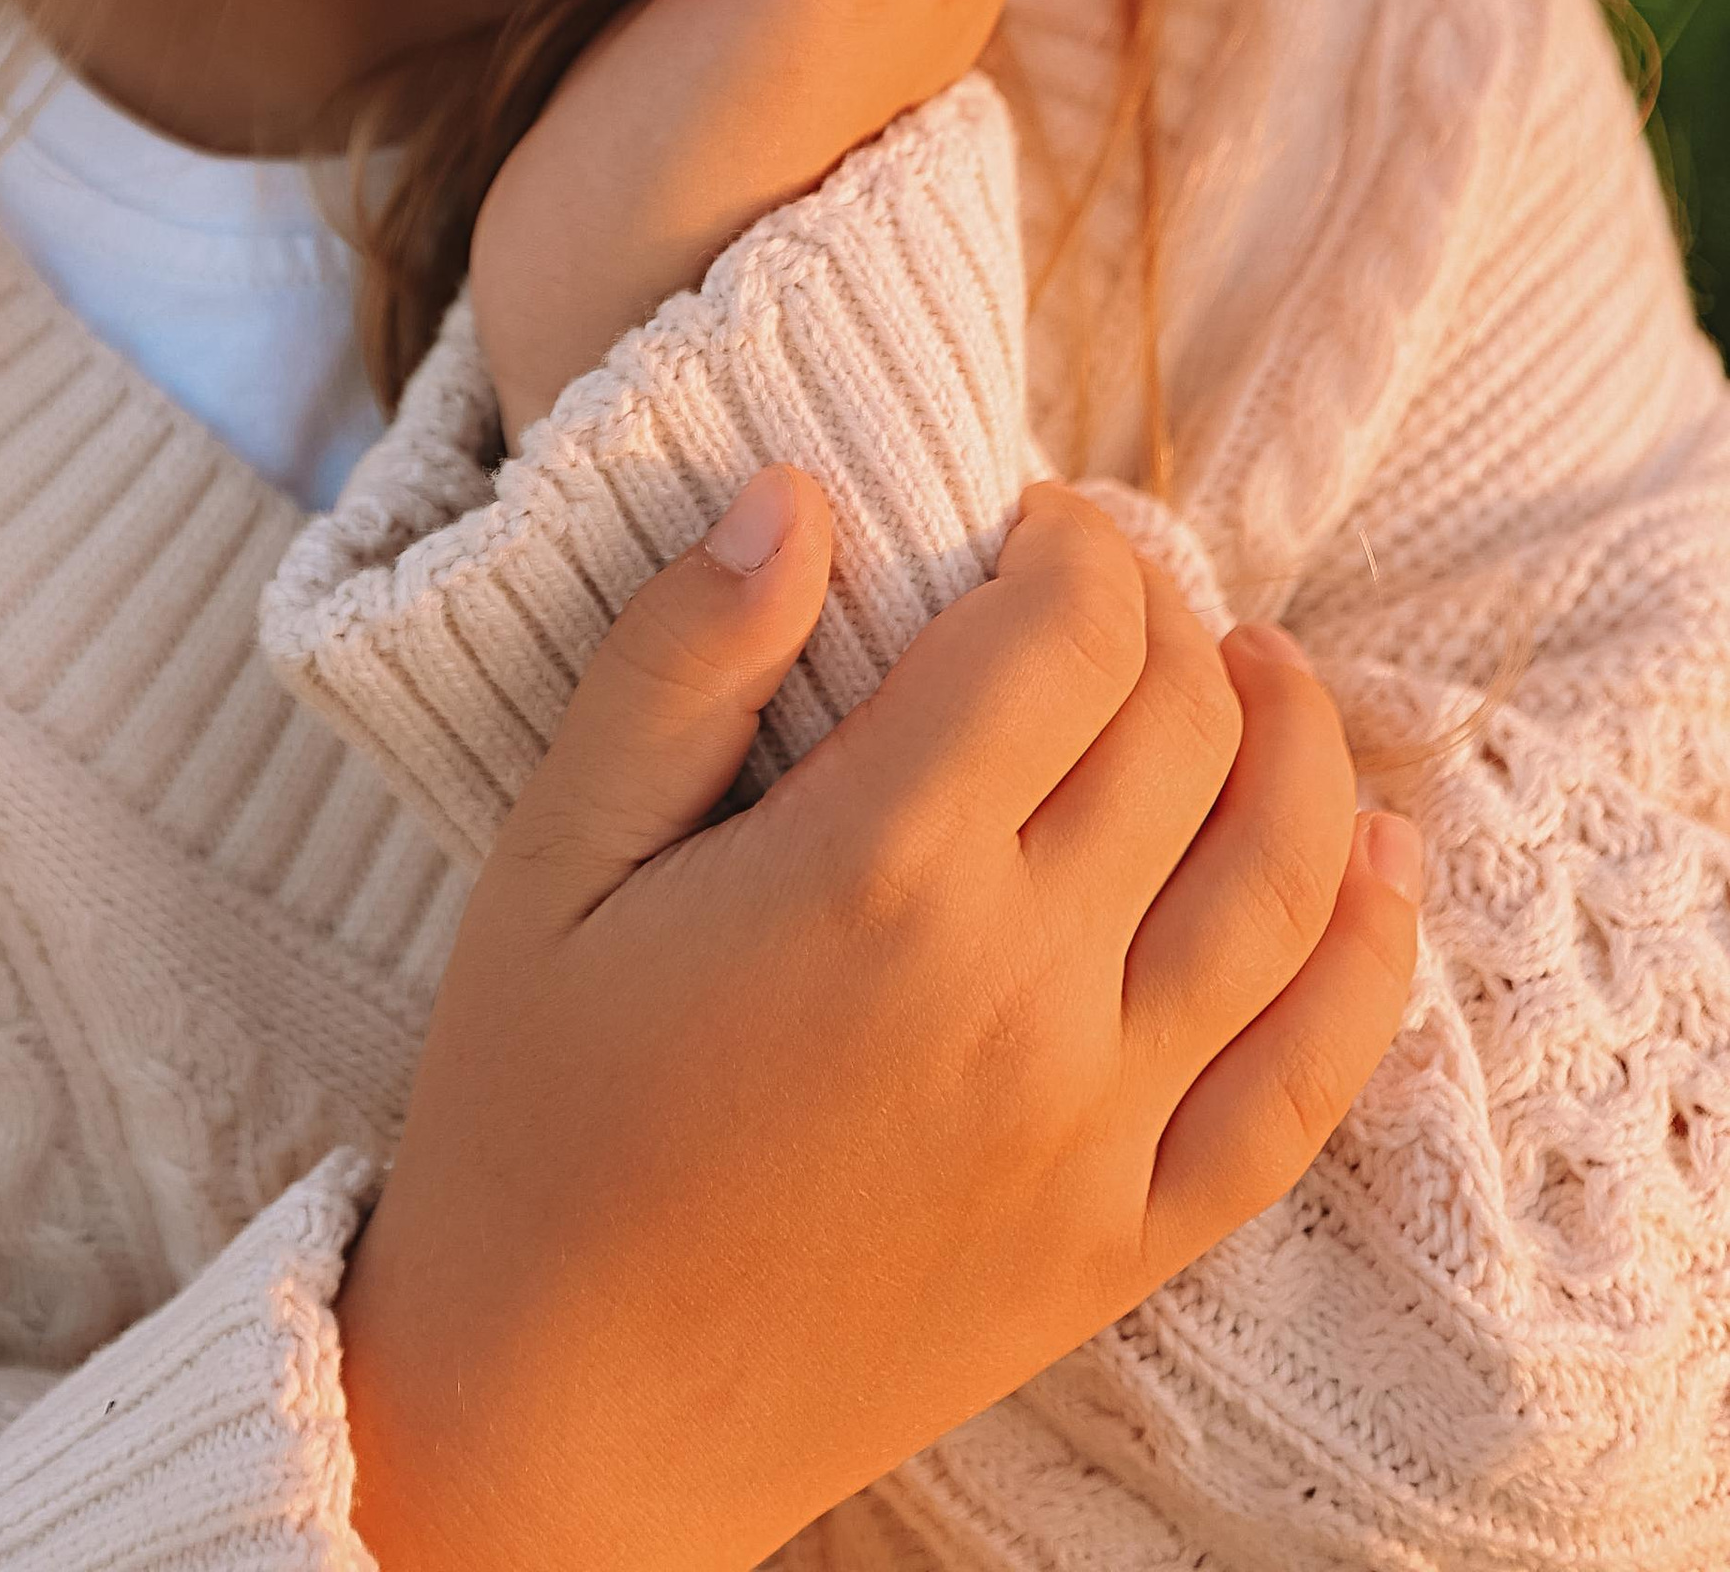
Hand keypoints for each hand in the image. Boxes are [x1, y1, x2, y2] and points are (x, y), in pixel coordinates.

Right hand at [340, 474, 1421, 1571]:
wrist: (558, 1414)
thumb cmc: (529, 1119)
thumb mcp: (549, 861)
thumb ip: (675, 663)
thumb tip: (798, 495)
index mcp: (870, 875)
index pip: (1061, 635)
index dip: (1066, 541)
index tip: (1021, 522)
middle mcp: (1013, 990)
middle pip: (1180, 729)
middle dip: (1162, 614)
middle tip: (1104, 586)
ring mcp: (1091, 1126)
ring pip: (1279, 882)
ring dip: (1299, 743)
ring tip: (1263, 669)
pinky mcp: (1122, 1240)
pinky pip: (1303, 1087)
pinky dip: (1367, 959)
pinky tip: (1380, 865)